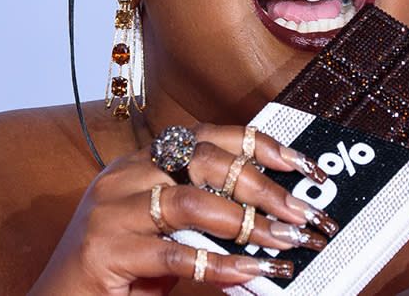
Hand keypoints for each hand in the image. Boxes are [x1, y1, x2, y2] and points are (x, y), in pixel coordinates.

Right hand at [29, 124, 336, 294]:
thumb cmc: (120, 272)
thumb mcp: (168, 234)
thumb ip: (209, 216)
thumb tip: (273, 215)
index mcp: (140, 164)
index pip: (207, 136)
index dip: (260, 146)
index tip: (304, 167)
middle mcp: (123, 177)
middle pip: (204, 162)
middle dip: (263, 188)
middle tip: (303, 215)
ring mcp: (110, 212)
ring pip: (191, 203)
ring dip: (247, 225)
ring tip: (283, 245)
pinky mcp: (104, 251)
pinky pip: (174, 253)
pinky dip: (218, 264)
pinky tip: (247, 273)